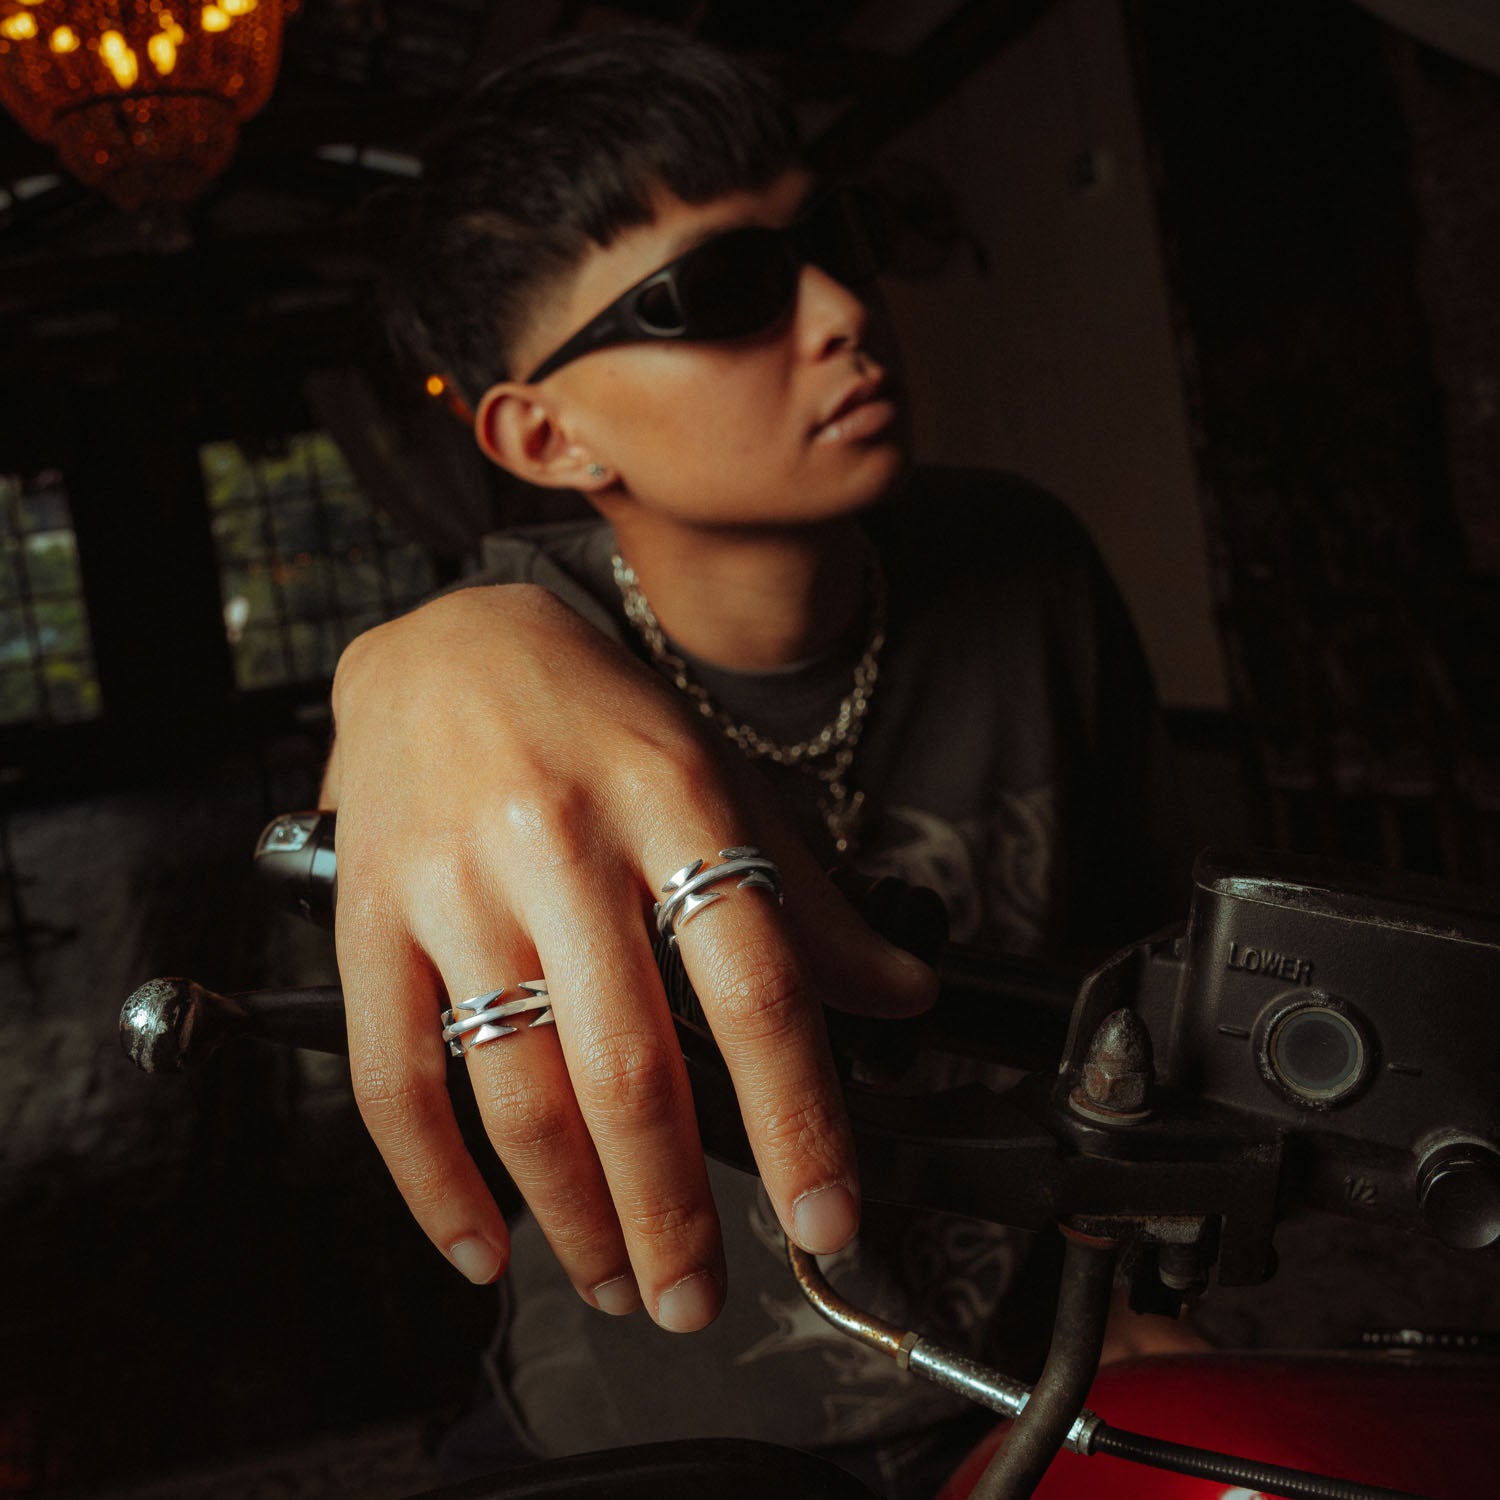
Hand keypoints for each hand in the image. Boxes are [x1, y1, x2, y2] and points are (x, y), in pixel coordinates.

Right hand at [325, 584, 934, 1330]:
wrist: (448, 637)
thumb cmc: (599, 718)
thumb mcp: (723, 779)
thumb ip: (809, 898)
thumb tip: (901, 996)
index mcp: (673, 803)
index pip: (756, 984)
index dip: (800, 1118)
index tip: (828, 1219)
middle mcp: (561, 844)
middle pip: (632, 1067)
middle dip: (674, 1211)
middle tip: (698, 1295)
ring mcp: (455, 882)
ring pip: (517, 1090)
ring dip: (573, 1215)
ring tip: (616, 1277)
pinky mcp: (369, 914)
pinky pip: (392, 1077)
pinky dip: (434, 1185)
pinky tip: (482, 1246)